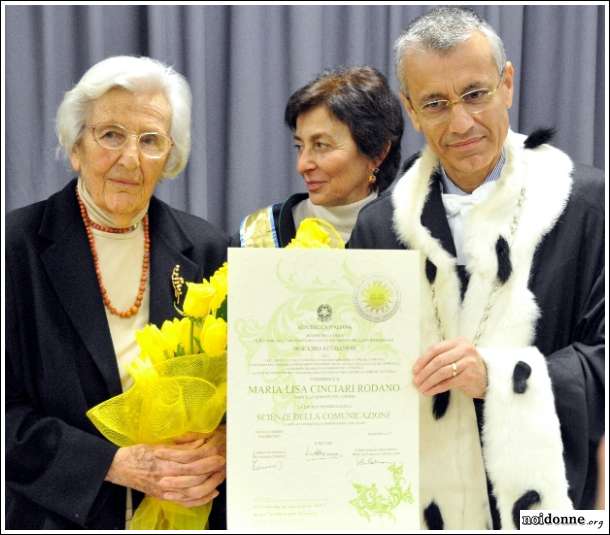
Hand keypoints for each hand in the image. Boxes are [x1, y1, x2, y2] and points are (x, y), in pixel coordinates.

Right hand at [105, 426, 226, 507]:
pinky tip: (211, 493)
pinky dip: (201, 499)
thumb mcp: (159, 444)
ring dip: (209, 483)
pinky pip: (186, 502)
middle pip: (194, 475)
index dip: (206, 457)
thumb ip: (180, 445)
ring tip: (220, 476)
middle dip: (211, 469)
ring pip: (192, 490)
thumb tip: (200, 442)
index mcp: (163, 460)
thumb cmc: (138, 453)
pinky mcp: (163, 497)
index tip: (218, 453)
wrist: (119, 468)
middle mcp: (164, 477)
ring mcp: (164, 490)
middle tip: (223, 463)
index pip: (190, 460)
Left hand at [412, 337, 487, 398]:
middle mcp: (465, 349)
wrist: (486, 378)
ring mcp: (468, 362)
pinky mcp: (469, 376)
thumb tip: (418, 368)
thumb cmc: (466, 367)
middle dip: (424, 372)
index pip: (435, 349)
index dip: (422, 360)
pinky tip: (429, 391)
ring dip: (428, 381)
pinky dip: (436, 388)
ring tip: (420, 388)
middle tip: (415, 381)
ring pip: (442, 372)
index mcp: (458, 342)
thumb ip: (440, 357)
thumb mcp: (455, 356)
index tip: (414, 370)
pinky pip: (448, 382)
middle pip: (438, 360)